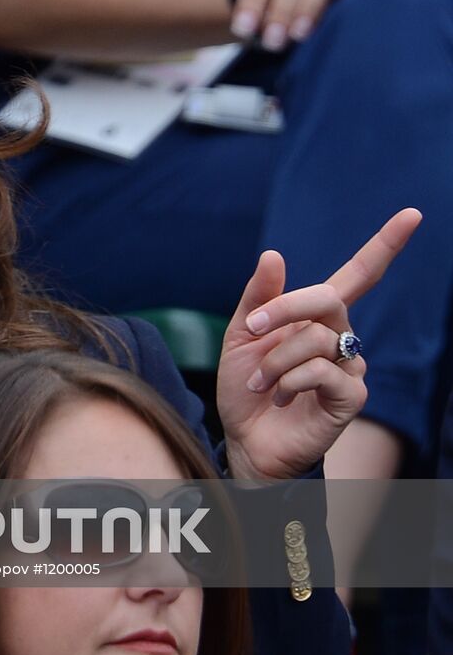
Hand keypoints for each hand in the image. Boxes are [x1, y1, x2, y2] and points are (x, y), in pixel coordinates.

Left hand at [217, 208, 421, 480]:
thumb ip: (258, 297)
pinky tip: (282, 398)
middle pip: (328, 298)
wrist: (246, 439)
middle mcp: (342, 336)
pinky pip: (320, 371)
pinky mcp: (352, 395)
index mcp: (317, 317)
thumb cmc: (246, 388)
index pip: (359, 275)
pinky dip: (289, 382)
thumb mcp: (241, 336)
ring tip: (262, 384)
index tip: (413, 215)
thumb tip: (274, 254)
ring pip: (315, 338)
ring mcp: (351, 366)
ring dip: (274, 360)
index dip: (385, 244)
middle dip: (283, 309)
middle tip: (252, 328)